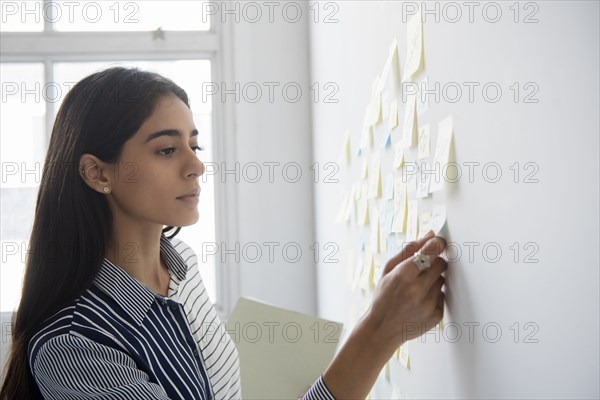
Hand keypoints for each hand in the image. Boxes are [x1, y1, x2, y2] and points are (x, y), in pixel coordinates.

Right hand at [364, 230, 447, 351]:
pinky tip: (420, 301)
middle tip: (423, 268)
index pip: (431, 251)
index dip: (437, 244)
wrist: (382, 328)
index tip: (439, 242)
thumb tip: (431, 234)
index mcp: (404, 275)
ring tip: (417, 288)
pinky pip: (443, 296)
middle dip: (435, 262)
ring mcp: (428, 305)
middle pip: (442, 264)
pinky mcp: (436, 316)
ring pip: (443, 280)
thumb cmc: (383, 296)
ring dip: (433, 280)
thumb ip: (409, 250)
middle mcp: (417, 290)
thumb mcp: (388, 269)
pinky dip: (434, 295)